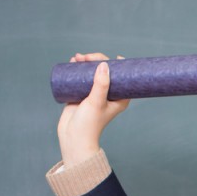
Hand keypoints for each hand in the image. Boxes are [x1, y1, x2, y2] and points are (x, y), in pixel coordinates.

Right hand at [56, 52, 129, 166]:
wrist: (73, 137)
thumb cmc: (89, 124)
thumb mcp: (97, 102)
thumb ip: (101, 84)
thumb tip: (104, 65)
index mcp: (120, 98)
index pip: (123, 77)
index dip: (121, 65)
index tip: (117, 57)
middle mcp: (109, 94)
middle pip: (106, 71)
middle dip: (97, 60)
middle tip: (86, 57)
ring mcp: (95, 93)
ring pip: (93, 72)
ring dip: (86, 62)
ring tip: (77, 58)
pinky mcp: (82, 93)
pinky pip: (82, 77)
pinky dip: (78, 68)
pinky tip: (73, 61)